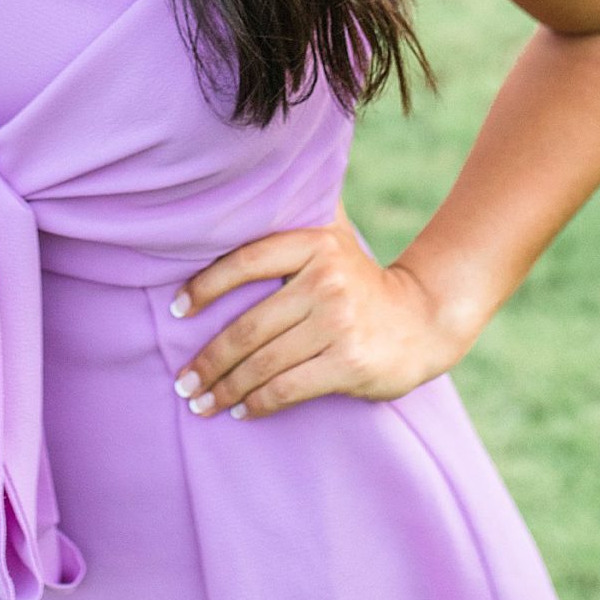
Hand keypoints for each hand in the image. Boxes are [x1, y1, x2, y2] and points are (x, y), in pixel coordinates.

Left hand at [169, 208, 479, 420]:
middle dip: (208, 360)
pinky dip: (258, 402)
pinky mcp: (348, 362)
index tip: (176, 309)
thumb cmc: (361, 282)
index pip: (245, 262)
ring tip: (200, 403)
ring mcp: (338, 323)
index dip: (204, 286)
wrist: (424, 319)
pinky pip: (288, 387)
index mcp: (315, 244)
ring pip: (263, 362)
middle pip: (247, 326)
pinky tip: (241, 411)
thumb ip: (296, 214)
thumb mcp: (335, 238)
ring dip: (224, 388)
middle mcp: (325, 280)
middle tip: (182, 382)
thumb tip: (239, 188)